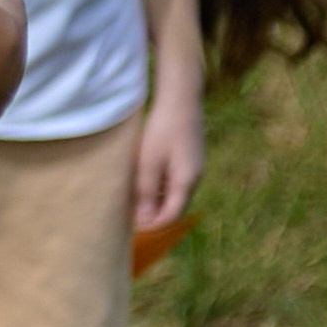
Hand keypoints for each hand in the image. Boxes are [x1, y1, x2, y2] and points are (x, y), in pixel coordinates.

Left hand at [135, 74, 205, 229]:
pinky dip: (160, 186)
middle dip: (154, 215)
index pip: (171, 216)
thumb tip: (143, 220)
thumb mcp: (148, 163)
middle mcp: (195, 178)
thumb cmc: (163, 130)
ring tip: (134, 198)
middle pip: (174, 207)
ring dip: (156, 200)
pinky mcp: (190, 158)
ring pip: (174, 194)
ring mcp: (194, 168)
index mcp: (186, 182)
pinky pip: (175, 181)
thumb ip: (145, 192)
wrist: (181, 99)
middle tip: (131, 215)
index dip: (152, 225)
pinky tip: (145, 179)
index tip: (132, 227)